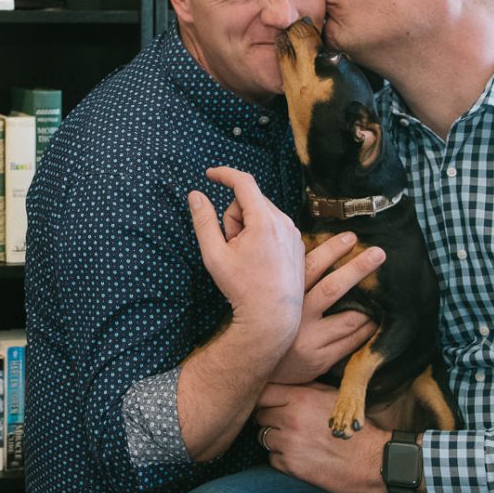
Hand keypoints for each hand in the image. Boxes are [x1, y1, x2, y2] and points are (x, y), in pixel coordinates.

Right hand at [190, 167, 304, 335]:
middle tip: (230, 246)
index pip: (243, 182)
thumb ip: (203, 221)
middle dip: (234, 217)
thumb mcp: (214, 255)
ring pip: (262, 213)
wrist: (272, 318)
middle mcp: (284, 222)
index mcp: (264, 221)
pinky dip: (261, 235)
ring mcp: (294, 233)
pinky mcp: (298, 243)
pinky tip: (258, 260)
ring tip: (244, 256)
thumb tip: (195, 195)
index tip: (209, 174)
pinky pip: (274, 226)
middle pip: (250, 200)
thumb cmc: (242, 288)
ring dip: (247, 227)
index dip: (224, 174)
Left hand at [255, 382, 387, 492]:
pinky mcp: (291, 466)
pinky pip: (272, 458)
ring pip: (263, 437)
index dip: (265, 398)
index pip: (263, 392)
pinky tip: (299, 455)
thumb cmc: (354, 426)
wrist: (372, 461)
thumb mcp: (333, 397)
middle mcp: (291, 419)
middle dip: (270, 418)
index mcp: (300, 398)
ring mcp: (289, 444)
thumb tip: (285, 382)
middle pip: (260, 415)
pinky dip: (281, 458)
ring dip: (274, 439)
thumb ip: (306, 388)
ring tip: (292, 440)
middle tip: (284, 423)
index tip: (269, 403)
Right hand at [268, 235, 381, 384]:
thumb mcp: (276, 300)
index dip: (331, 250)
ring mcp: (310, 340)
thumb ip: (294, 281)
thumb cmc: (271, 326)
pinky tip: (373, 322)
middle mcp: (298, 317)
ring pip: (349, 319)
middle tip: (378, 253)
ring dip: (368, 307)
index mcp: (286, 297)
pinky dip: (366, 331)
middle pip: (332, 288)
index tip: (350, 237)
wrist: (257, 365)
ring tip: (382, 294)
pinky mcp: (320, 360)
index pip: (310, 267)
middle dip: (357, 269)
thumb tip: (318, 254)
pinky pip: (351, 343)